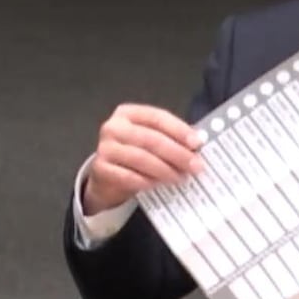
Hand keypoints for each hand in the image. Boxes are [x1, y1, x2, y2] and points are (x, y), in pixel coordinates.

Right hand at [83, 103, 204, 214]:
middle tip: (195, 166)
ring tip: (181, 178)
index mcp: (129, 113)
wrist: (108, 175)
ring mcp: (105, 148)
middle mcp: (114, 127)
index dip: (179, 130)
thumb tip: (198, 143)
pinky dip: (147, 181)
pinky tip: (160, 185)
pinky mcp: (100, 168)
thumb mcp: (152, 140)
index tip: (197, 143)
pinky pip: (129, 177)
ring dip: (165, 170)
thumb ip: (171, 137)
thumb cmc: (136, 153)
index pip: (158, 117)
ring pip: (141, 158)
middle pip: (151, 139)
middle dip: (177, 154)